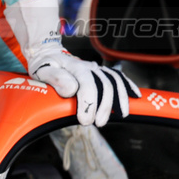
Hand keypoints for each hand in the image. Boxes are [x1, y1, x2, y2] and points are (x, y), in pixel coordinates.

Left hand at [6, 0, 138, 126]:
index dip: (88, 103)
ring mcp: (96, 69)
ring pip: (114, 81)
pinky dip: (127, 86)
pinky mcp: (100, 72)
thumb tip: (71, 89)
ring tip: (120, 115)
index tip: (85, 119)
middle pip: (104, 84)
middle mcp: (88, 66)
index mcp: (74, 66)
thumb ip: (55, 79)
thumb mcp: (42, 71)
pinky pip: (118, 77)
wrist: (48, 55)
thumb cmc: (45, 66)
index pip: (87, 84)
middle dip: (104, 105)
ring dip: (119, 99)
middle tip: (99, 123)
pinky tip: (135, 96)